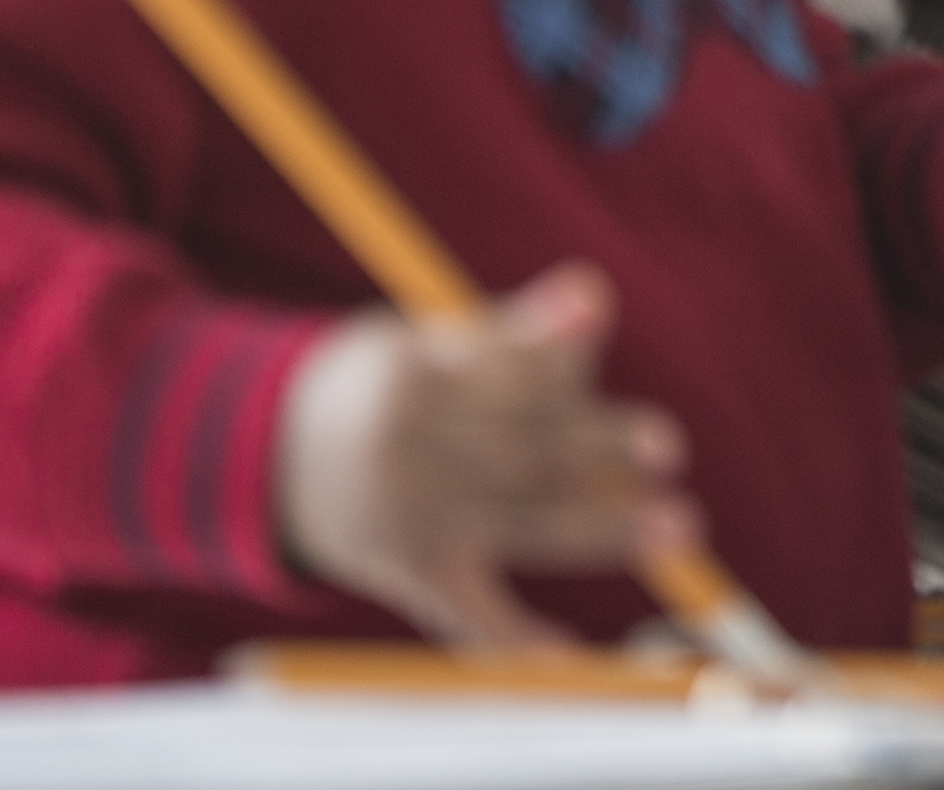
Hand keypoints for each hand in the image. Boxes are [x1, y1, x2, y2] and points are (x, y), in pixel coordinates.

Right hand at [271, 263, 697, 646]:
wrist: (265, 456)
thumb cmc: (382, 384)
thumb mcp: (429, 342)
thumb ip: (517, 328)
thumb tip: (595, 291)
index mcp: (414, 381)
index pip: (510, 380)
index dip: (568, 374)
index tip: (621, 365)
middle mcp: (408, 455)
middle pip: (521, 452)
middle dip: (599, 453)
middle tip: (668, 453)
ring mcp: (408, 521)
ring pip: (519, 524)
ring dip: (602, 532)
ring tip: (678, 528)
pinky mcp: (406, 572)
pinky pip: (463, 615)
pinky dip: (512, 639)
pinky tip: (566, 652)